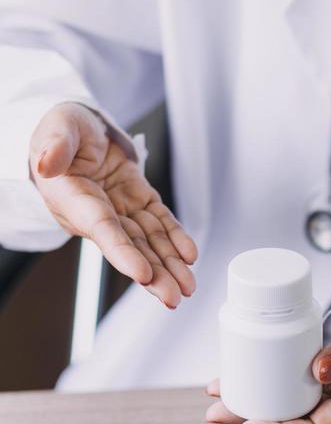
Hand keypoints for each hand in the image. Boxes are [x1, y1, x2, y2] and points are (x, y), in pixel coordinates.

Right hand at [30, 102, 196, 307]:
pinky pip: (160, 223)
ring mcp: (121, 209)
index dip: (122, 252)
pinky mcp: (139, 201)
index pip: (102, 229)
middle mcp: (98, 211)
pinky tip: (189, 256)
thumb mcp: (57, 127)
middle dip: (153, 274)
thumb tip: (47, 162)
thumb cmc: (63, 130)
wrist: (78, 130)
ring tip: (187, 287)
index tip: (142, 273)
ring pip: (148, 241)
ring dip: (169, 265)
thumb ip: (55, 145)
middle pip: (129, 247)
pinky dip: (176, 239)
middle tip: (173, 297)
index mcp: (73, 198)